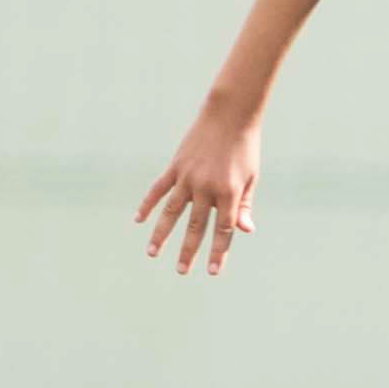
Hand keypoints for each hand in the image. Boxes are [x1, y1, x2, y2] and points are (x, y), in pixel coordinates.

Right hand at [135, 109, 261, 276]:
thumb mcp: (250, 178)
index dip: (218, 252)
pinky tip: (138, 220)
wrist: (230, 115)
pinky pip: (158, 189)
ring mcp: (188, 177)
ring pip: (171, 212)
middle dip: (188, 251)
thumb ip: (244, 205)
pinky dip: (147, 204)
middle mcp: (206, 187)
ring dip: (161, 234)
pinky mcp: (175, 166)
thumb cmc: (245, 149)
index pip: (223, 230)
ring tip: (152, 253)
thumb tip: (245, 231)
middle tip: (181, 272)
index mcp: (229, 192)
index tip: (212, 272)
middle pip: (196, 226)